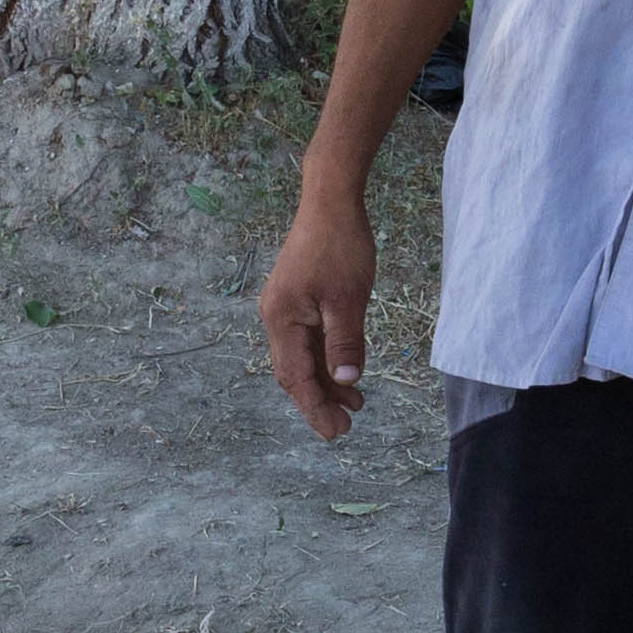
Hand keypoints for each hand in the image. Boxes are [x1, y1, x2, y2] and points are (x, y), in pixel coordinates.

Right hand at [260, 189, 374, 440]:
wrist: (330, 201)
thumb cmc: (339, 245)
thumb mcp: (348, 299)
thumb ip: (345, 344)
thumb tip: (346, 382)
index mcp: (282, 320)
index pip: (296, 377)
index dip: (315, 408)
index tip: (336, 431)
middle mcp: (276, 318)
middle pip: (294, 373)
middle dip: (318, 401)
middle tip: (345, 427)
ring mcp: (285, 309)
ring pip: (302, 358)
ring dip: (325, 382)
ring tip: (355, 403)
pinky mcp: (298, 300)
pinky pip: (308, 341)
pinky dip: (326, 360)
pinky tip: (346, 371)